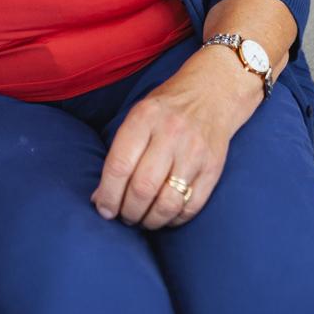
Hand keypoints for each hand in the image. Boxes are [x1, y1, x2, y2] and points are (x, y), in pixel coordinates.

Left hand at [92, 52, 252, 229]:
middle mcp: (170, 134)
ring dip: (150, 220)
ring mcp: (194, 152)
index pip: (119, 166)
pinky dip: (174, 220)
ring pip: (167, 203)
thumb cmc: (166, 109)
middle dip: (128, 211)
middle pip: (142, 188)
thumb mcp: (138, 116)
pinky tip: (165, 217)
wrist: (213, 92)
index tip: (104, 209)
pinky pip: (191, 207)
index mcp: (144, 118)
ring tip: (142, 220)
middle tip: (123, 217)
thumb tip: (100, 198)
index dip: (108, 195)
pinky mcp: (213, 169)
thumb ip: (119, 153)